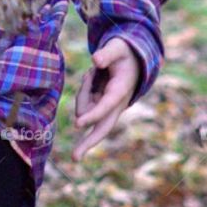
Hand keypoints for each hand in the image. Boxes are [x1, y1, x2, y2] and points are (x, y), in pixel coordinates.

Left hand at [71, 37, 141, 161]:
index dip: (92, 114)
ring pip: (85, 109)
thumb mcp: (117, 48)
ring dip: (84, 92)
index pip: (105, 105)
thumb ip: (107, 53)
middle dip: (88, 143)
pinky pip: (83, 103)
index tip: (78, 123)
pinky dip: (84, 92)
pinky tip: (93, 77)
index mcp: (120, 91)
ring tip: (94, 72)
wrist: (132, 61)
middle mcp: (115, 105)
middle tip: (74, 159)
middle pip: (102, 128)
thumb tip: (95, 60)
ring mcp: (107, 109)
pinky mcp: (100, 108)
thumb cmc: (123, 54)